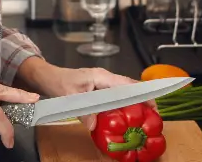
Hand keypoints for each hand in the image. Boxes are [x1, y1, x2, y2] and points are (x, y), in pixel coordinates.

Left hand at [24, 62, 142, 130]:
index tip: (153, 104)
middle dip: (142, 100)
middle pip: (129, 88)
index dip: (141, 94)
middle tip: (153, 115)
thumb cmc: (58, 81)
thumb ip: (82, 110)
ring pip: (123, 93)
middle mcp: (105, 78)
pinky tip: (124, 116)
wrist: (48, 77)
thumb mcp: (69, 96)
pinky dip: (122, 106)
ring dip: (133, 104)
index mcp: (102, 76)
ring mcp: (103, 83)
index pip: (127, 84)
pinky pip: (115, 97)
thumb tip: (94, 124)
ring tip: (144, 117)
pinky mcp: (99, 89)